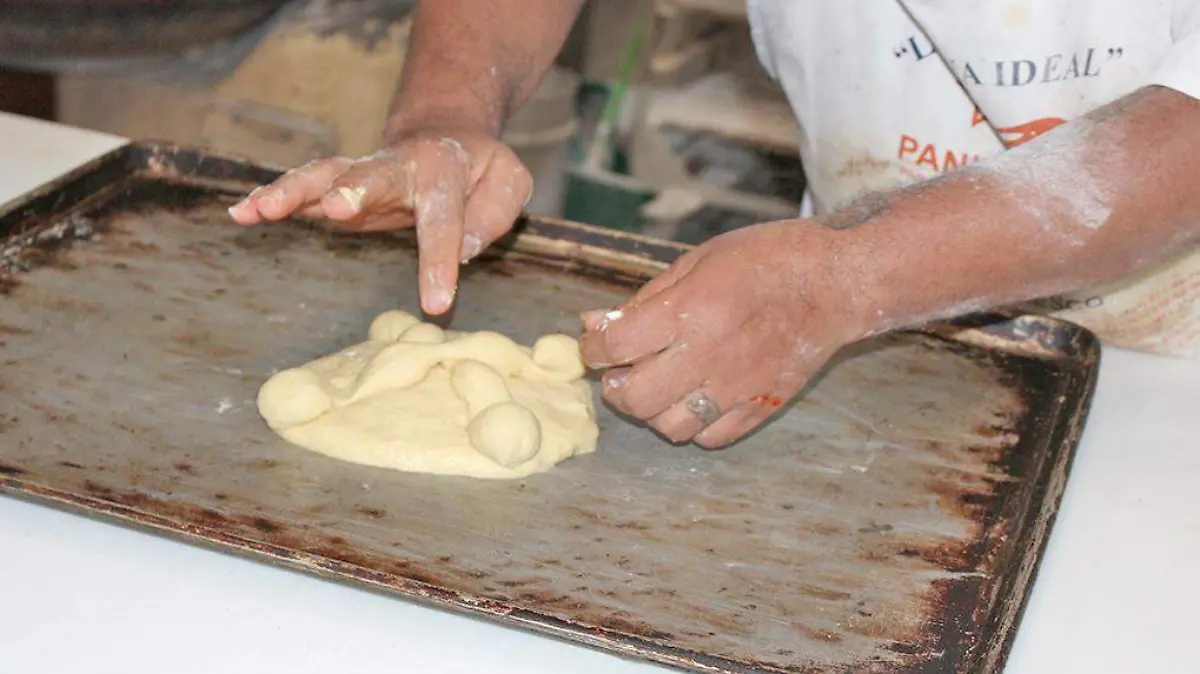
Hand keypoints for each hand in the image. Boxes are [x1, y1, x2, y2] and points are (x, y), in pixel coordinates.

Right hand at [227, 129, 532, 314]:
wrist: (442, 135)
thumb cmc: (479, 169)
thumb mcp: (509, 182)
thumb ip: (494, 213)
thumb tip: (463, 250)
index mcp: (445, 166)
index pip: (444, 216)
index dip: (439, 259)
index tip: (436, 303)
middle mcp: (398, 165)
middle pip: (374, 174)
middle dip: (355, 189)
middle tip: (337, 207)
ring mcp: (362, 173)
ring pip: (325, 175)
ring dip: (293, 191)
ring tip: (261, 208)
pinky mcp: (337, 187)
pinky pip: (302, 189)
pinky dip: (270, 198)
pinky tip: (241, 213)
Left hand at [578, 221, 874, 447]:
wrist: (836, 282)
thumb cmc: (767, 259)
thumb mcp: (698, 261)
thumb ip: (645, 299)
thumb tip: (595, 323)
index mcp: (690, 312)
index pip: (617, 347)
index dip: (593, 349)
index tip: (594, 346)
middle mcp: (710, 355)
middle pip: (637, 398)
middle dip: (616, 388)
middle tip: (620, 373)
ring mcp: (738, 388)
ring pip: (671, 427)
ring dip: (652, 411)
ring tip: (657, 388)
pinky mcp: (762, 406)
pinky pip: (712, 437)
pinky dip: (694, 425)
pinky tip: (694, 399)